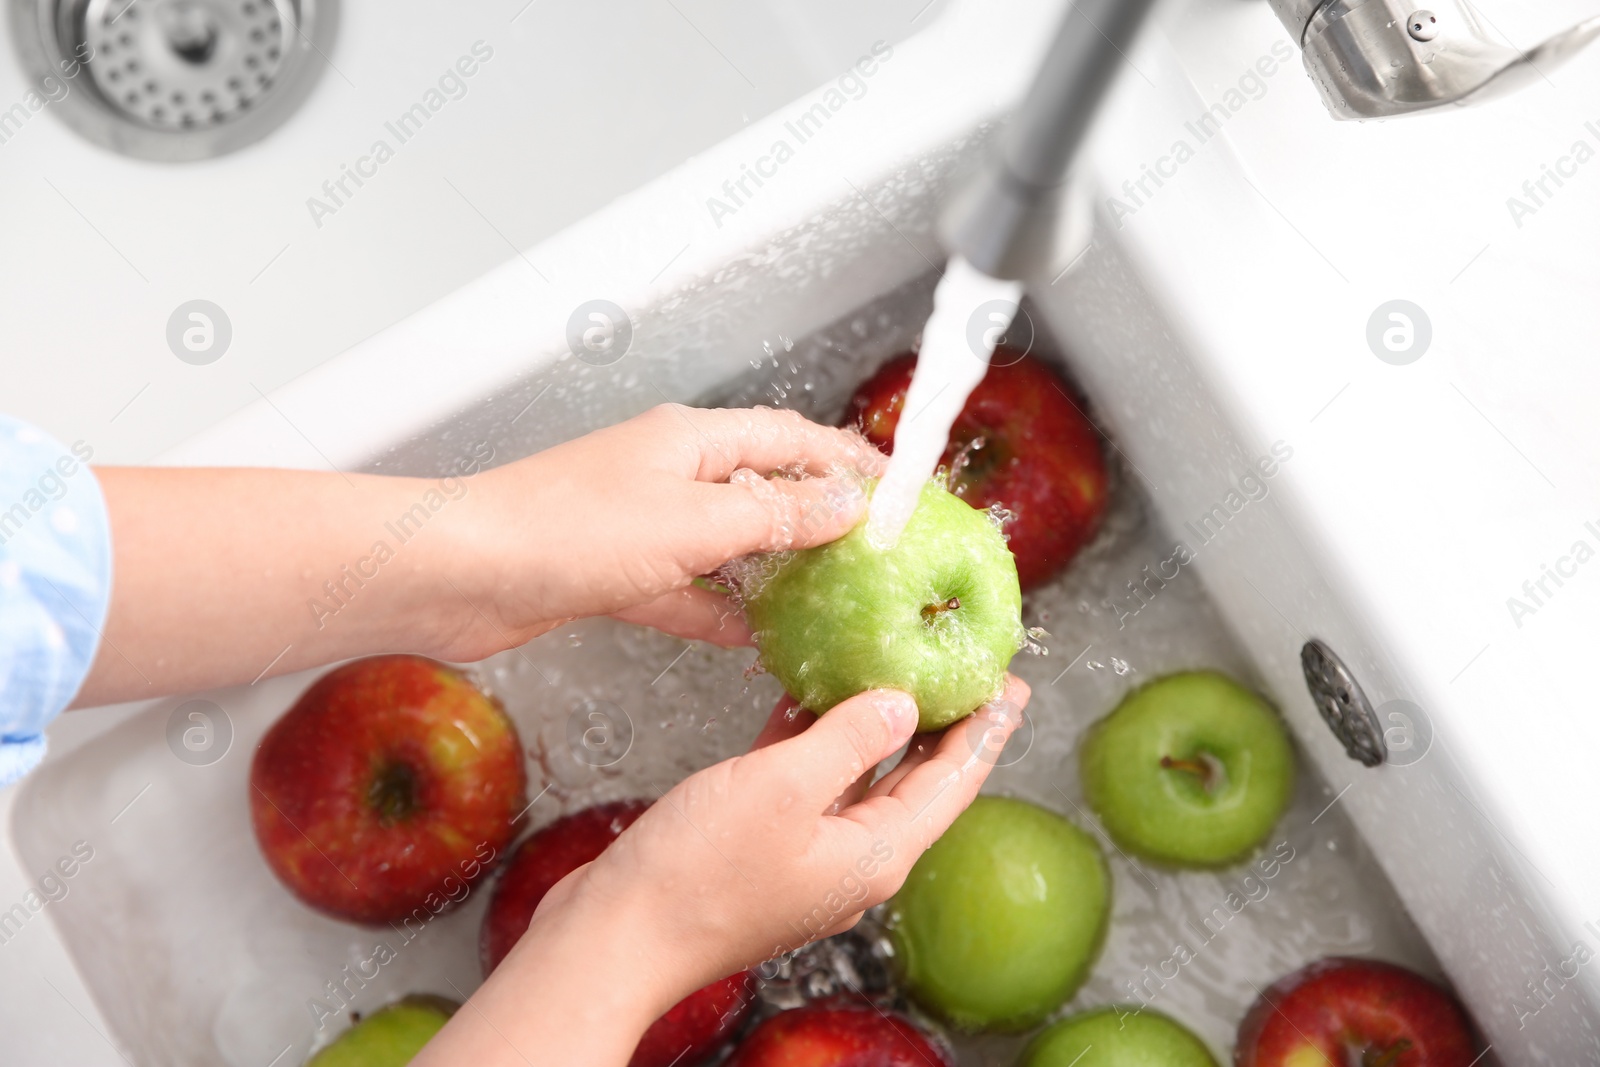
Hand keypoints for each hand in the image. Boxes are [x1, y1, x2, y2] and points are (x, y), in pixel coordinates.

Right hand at [416, 677, 1028, 1066]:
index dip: (984, 730)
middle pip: (912, 781)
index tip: (1011, 683)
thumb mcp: (782, 787)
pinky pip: (803, 785)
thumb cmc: (695, 874)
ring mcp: (805, 857)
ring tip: (891, 669)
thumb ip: (849, 739)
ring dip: (871, 726)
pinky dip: (810, 741)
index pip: (952, 782)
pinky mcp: (760, 851)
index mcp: (875, 852)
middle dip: (940, 724)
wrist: (613, 938)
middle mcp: (850, 859)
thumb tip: (902, 704)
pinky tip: (801, 698)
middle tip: (965, 669)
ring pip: (855, 779)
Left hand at [433, 404, 884, 658]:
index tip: (896, 488)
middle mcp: (667, 475)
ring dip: (773, 568)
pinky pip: (684, 592)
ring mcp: (639, 526)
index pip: (789, 437)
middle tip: (872, 550)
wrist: (459, 574)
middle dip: (816, 516)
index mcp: (689, 441)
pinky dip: (718, 612)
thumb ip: (774, 515)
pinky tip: (753, 638)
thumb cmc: (564, 530)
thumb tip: (844, 507)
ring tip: (828, 596)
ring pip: (726, 545)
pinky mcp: (614, 577)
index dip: (846, 460)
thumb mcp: (692, 521)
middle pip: (760, 488)